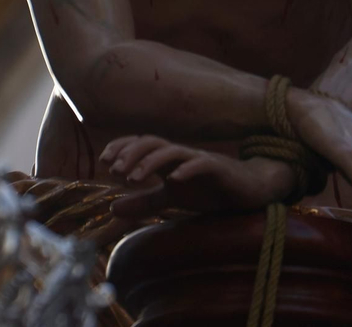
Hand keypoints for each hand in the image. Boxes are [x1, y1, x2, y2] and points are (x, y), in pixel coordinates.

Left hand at [98, 135, 292, 218]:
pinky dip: (187, 169)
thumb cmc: (208, 190)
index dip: (121, 148)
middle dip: (130, 154)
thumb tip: (111, 209)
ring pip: (172, 150)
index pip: (140, 144)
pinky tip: (174, 180)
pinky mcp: (218, 167)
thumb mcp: (171, 198)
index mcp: (167, 159)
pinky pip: (201, 163)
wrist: (248, 190)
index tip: (103, 161)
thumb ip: (144, 202)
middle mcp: (180, 154)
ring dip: (151, 161)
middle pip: (151, 142)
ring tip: (134, 177)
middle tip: (113, 171)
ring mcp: (199, 158)